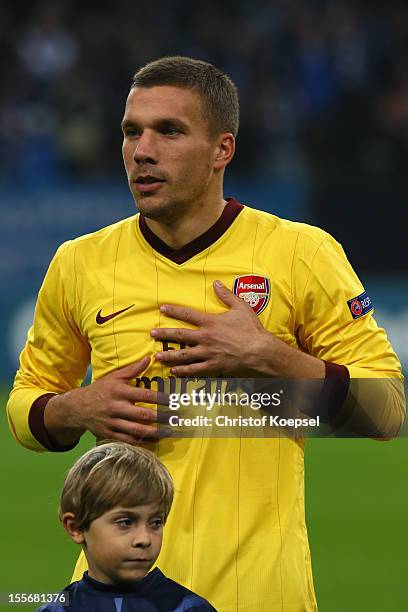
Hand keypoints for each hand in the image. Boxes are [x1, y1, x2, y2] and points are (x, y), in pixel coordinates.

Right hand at [45, 356, 163, 445]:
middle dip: (160, 417)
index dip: (159, 398)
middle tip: (175, 419)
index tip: (172, 401)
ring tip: (168, 432)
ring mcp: (112, 422)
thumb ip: (133, 369)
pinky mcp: (109, 433)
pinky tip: (153, 440)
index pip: (143, 395)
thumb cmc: (100, 389)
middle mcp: (116, 407)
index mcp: (119, 391)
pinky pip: (127, 439)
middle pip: (141, 414)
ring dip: (154, 432)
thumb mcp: (115, 377)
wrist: (77, 407)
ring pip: (136, 429)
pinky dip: (141, 441)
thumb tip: (149, 358)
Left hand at [151, 281, 268, 376]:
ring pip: (183, 355)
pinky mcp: (213, 366)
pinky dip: (183, 371)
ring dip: (169, 355)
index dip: (174, 310)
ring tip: (158, 356)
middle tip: (152, 334)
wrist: (261, 351)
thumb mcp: (240, 307)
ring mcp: (208, 353)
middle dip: (164, 334)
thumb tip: (216, 282)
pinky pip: (194, 369)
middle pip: (180, 335)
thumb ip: (226, 295)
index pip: (187, 314)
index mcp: (211, 322)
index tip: (162, 309)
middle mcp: (206, 338)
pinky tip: (174, 371)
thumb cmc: (251, 329)